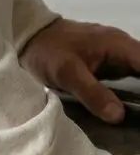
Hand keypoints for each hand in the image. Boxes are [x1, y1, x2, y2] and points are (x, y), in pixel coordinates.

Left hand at [18, 17, 139, 123]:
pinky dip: (136, 93)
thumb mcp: (67, 72)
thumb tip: (119, 115)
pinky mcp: (106, 66)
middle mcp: (121, 48)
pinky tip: (134, 112)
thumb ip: (92, 92)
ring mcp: (114, 56)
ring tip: (139, 118)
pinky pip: (130, 79)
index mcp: (118, 44)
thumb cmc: (47, 50)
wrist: (27, 36)